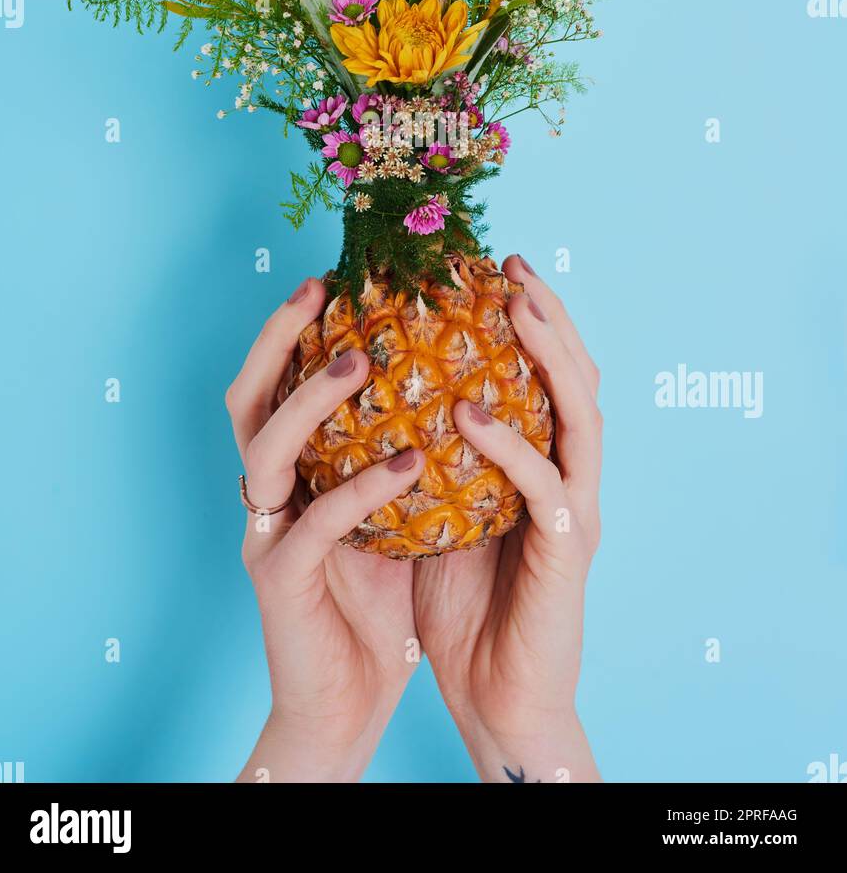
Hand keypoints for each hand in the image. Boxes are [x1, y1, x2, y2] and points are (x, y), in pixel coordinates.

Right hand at [227, 277, 422, 782]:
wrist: (347, 704)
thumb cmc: (375, 603)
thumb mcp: (390, 512)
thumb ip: (397, 451)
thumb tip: (455, 382)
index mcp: (290, 473)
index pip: (275, 384)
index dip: (292, 329)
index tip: (334, 276)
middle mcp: (266, 495)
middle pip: (245, 400)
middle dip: (275, 339)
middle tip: (320, 290)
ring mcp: (266, 537)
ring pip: (264, 452)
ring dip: (309, 402)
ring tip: (358, 362)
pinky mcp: (282, 584)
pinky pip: (316, 525)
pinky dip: (360, 488)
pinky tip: (410, 463)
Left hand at [413, 254, 602, 783]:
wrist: (498, 700)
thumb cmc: (464, 609)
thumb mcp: (443, 511)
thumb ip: (436, 457)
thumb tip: (384, 392)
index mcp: (545, 467)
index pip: (548, 377)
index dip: (531, 320)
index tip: (492, 267)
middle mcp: (571, 480)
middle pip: (579, 378)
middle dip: (551, 316)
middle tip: (513, 264)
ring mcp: (576, 515)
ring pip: (580, 416)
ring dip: (551, 355)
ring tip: (515, 306)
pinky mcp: (566, 556)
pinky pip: (542, 487)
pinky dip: (510, 443)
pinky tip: (470, 411)